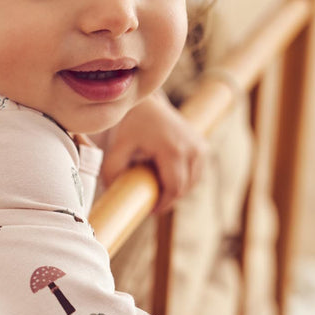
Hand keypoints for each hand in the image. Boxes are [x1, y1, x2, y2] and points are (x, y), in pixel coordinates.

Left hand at [97, 91, 206, 213]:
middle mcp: (192, 149)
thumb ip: (112, 171)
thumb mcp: (117, 148)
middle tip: (151, 200)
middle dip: (169, 199)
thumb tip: (112, 193)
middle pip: (185, 188)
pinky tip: (167, 176)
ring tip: (157, 186)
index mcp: (173, 151)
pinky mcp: (203, 145)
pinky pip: (196, 172)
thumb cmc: (130, 125)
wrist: (148, 104)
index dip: (164, 204)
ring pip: (193, 182)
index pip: (174, 189)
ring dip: (177, 189)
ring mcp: (200, 146)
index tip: (150, 210)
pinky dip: (184, 179)